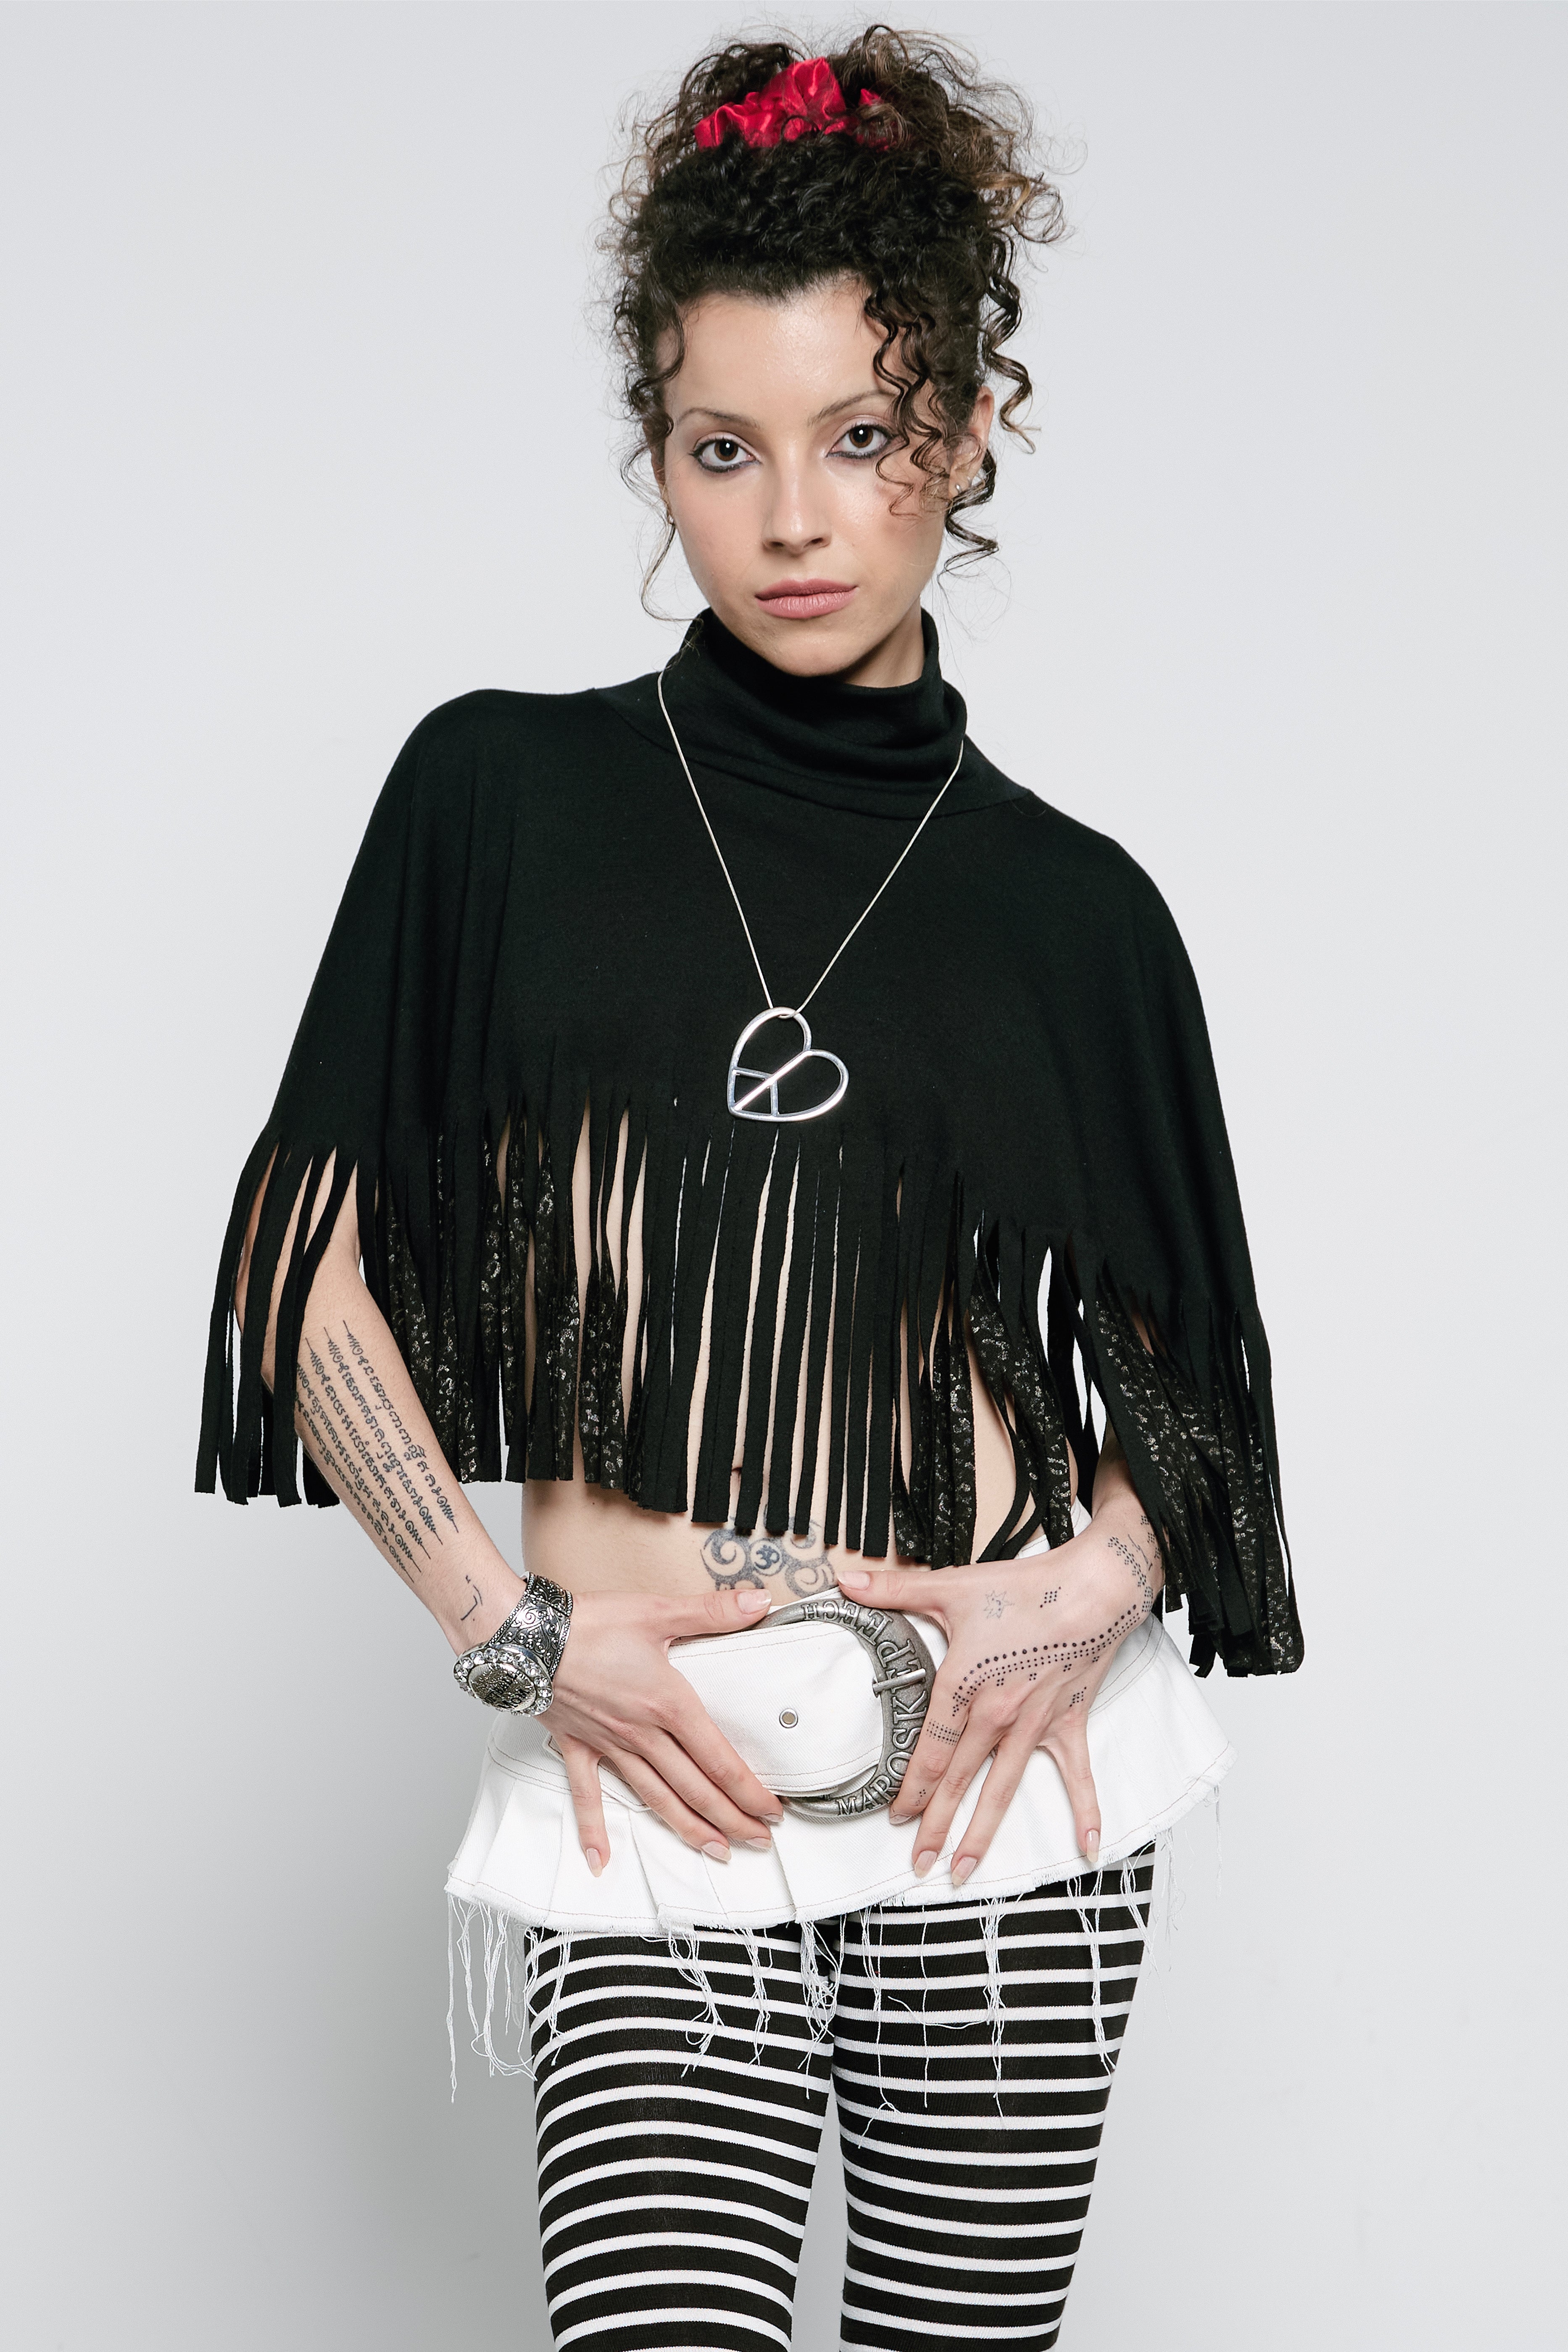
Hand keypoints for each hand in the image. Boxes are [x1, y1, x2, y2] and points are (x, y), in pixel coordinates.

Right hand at [542, 1586, 783, 1876]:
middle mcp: (642, 1734)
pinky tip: (601, 1861)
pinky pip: (587, 1796)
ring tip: (715, 1851)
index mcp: (668, 1703)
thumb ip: (713, 1610)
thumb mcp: (657, 1610)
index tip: (772, 1809)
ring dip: (688, 1829)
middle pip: (696, 1788)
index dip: (750, 1790)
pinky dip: (594, 1830)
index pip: (720, 1759)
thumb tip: (759, 1599)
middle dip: (732, 1819)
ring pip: (656, 1798)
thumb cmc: (587, 1623)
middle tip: (760, 1840)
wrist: (524, 1635)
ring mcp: (609, 1745)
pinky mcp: (577, 1746)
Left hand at [837, 1501, 1161, 1883]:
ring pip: (1003, 1789)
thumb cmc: (1024, 1588)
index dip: (911, 1788)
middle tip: (919, 1863)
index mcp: (964, 1684)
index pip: (930, 1751)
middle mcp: (997, 1714)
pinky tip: (1086, 1846)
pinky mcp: (1069, 1723)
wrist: (1092, 1587)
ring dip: (983, 1832)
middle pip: (959, 1780)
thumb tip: (844, 1580)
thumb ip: (893, 1589)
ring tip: (965, 1869)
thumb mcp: (951, 1586)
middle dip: (936, 1826)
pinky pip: (1077, 1775)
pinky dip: (1085, 1810)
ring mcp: (1035, 1724)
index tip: (896, 1816)